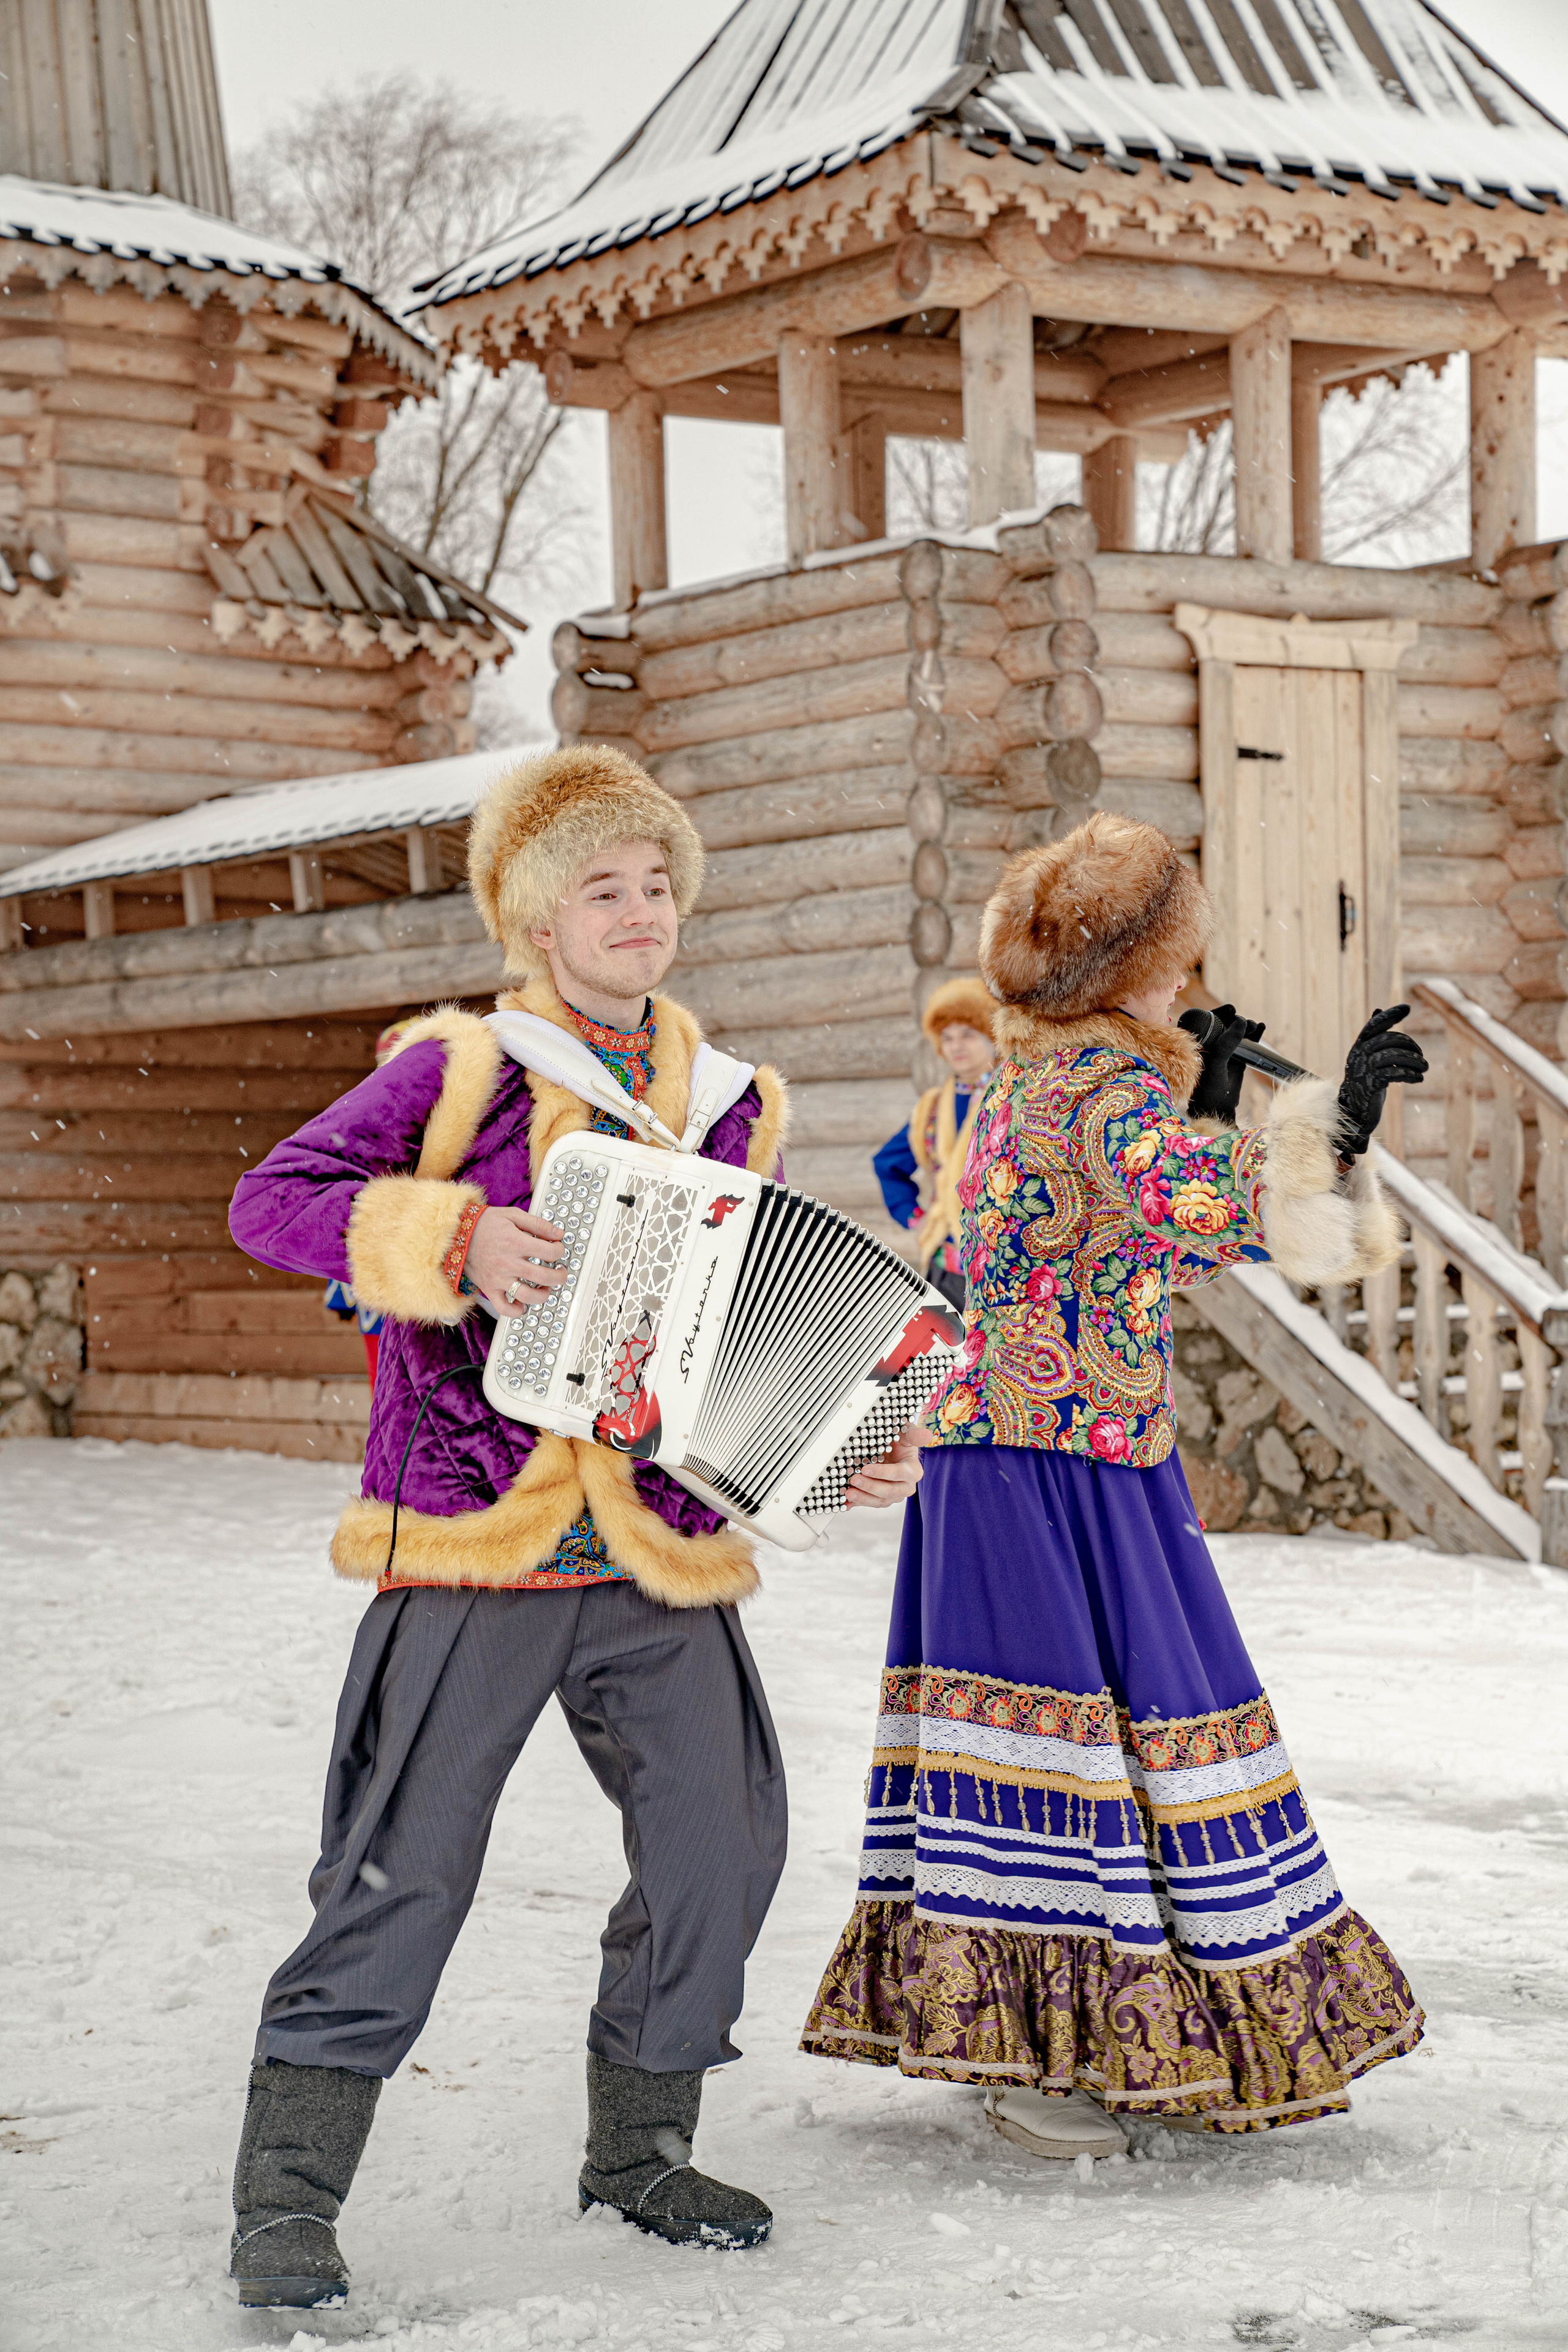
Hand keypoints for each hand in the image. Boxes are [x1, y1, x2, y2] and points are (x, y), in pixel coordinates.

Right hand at [463, 1205, 566, 1316]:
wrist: (455, 1233)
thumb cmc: (484, 1223)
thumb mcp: (512, 1215)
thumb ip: (537, 1224)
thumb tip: (558, 1233)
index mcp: (516, 1243)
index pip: (549, 1252)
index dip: (559, 1250)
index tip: (557, 1249)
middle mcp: (509, 1263)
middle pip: (545, 1277)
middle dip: (560, 1276)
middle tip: (560, 1271)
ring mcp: (499, 1278)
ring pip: (528, 1296)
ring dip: (544, 1294)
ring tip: (545, 1287)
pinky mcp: (489, 1289)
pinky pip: (504, 1308)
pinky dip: (516, 1311)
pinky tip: (524, 1303)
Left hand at [846, 1425, 924, 1509]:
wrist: (894, 1452)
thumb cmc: (900, 1443)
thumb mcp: (907, 1434)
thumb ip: (914, 1434)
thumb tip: (925, 1434)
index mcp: (913, 1471)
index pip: (898, 1473)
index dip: (882, 1472)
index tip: (865, 1469)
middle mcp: (906, 1486)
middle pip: (889, 1491)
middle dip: (870, 1486)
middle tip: (854, 1479)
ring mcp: (894, 1495)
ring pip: (879, 1501)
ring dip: (863, 1498)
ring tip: (849, 1492)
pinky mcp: (882, 1500)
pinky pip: (870, 1504)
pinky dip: (857, 1504)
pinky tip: (846, 1503)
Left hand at [1179, 1003, 1265, 1121]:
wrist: (1218, 1107)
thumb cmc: (1208, 1086)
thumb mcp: (1216, 1061)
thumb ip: (1227, 1042)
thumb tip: (1240, 1021)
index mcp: (1196, 1043)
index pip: (1206, 1020)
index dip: (1219, 1012)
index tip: (1231, 1009)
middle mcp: (1209, 1045)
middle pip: (1224, 1023)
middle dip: (1236, 1019)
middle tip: (1244, 1020)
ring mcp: (1224, 1051)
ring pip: (1237, 1032)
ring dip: (1247, 1026)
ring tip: (1255, 1027)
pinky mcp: (1237, 1058)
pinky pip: (1246, 1042)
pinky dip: (1255, 1035)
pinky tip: (1262, 1028)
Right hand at [1337, 1006, 1427, 1156]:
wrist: (1355, 1107)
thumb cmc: (1366, 1078)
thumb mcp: (1369, 1055)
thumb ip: (1374, 1035)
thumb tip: (1378, 1009)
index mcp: (1359, 1045)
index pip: (1375, 1025)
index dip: (1390, 1015)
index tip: (1407, 1008)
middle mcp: (1359, 1053)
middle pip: (1389, 1040)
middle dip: (1411, 1046)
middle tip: (1422, 1058)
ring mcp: (1364, 1068)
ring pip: (1395, 1056)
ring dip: (1415, 1062)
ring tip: (1425, 1068)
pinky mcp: (1371, 1083)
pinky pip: (1395, 1074)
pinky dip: (1410, 1075)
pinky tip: (1418, 1079)